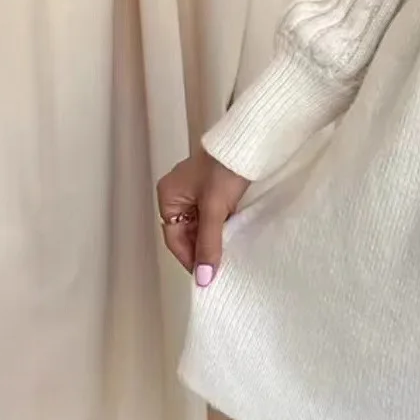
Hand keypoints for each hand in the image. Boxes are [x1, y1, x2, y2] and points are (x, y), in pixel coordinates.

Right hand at [155, 148, 249, 285]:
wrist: (250, 142)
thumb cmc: (226, 168)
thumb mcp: (215, 209)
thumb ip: (208, 244)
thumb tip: (203, 277)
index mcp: (169, 196)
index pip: (174, 237)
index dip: (189, 258)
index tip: (205, 276)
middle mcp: (179, 194)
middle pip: (187, 233)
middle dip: (202, 250)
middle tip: (218, 271)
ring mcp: (198, 191)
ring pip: (202, 226)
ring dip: (214, 240)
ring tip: (228, 258)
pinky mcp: (216, 189)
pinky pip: (215, 216)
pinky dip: (223, 228)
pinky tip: (235, 238)